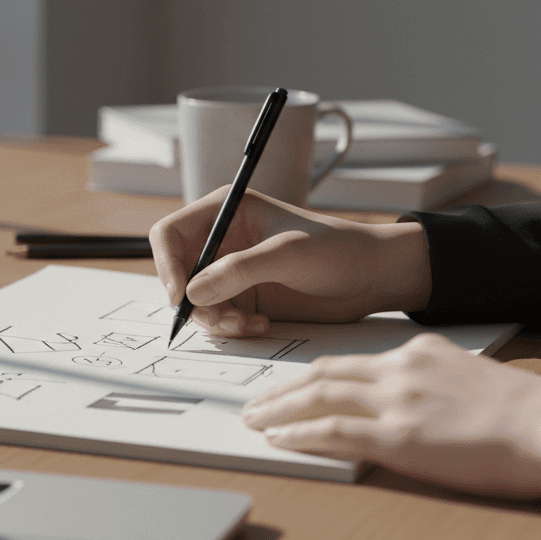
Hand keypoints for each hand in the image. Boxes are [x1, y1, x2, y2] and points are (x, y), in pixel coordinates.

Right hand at [148, 186, 432, 336]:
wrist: (373, 277)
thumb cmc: (338, 250)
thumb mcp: (287, 254)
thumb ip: (238, 270)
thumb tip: (192, 294)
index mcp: (226, 211)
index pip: (169, 233)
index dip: (167, 265)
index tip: (181, 296)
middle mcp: (221, 240)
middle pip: (177, 273)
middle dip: (193, 302)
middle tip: (222, 320)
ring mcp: (230, 271)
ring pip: (194, 302)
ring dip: (214, 320)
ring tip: (247, 325)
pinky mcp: (242, 298)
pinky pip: (216, 318)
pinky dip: (231, 328)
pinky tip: (260, 326)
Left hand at [241, 333, 540, 497]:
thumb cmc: (524, 414)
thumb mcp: (470, 379)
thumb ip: (433, 382)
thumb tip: (411, 402)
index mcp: (419, 353)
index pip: (351, 361)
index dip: (313, 374)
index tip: (291, 385)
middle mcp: (401, 370)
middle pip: (324, 373)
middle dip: (284, 389)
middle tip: (254, 402)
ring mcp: (396, 402)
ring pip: (319, 396)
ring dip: (279, 409)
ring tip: (253, 421)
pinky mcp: (397, 437)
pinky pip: (332, 431)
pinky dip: (299, 434)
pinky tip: (278, 439)